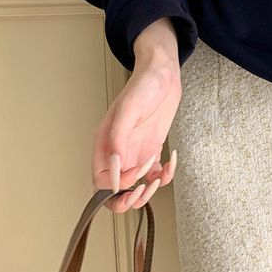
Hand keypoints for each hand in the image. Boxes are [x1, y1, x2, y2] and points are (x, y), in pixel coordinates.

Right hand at [92, 55, 180, 213]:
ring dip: (147, 191)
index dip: (115, 187)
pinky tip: (170, 162)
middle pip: (114, 191)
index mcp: (105, 144)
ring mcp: (135, 153)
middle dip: (127, 199)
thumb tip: (113, 171)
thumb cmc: (144, 85)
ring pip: (135, 187)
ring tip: (158, 179)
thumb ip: (118, 140)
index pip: (100, 180)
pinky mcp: (152, 151)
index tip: (133, 177)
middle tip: (142, 192)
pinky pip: (154, 175)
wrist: (163, 73)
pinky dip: (165, 176)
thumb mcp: (129, 110)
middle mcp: (119, 152)